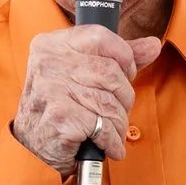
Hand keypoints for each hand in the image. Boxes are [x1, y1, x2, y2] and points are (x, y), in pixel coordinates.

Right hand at [9, 25, 162, 175]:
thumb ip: (117, 57)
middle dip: (123, 97)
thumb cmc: (60, 105)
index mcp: (52, 45)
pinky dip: (111, 141)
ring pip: (110, 102)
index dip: (123, 58)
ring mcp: (52, 90)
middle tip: (116, 110)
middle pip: (111, 72)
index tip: (124, 76)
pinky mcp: (61, 118)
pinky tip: (107, 145)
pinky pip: (104, 128)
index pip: (102, 37)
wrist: (32, 147)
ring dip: (118, 123)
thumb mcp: (82, 72)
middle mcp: (48, 63)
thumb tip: (153, 45)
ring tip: (111, 131)